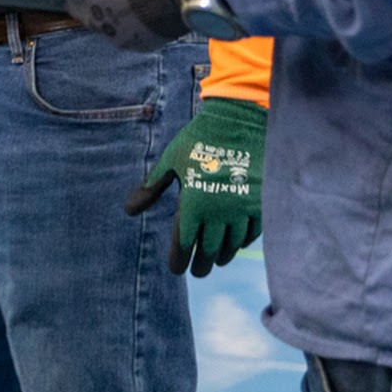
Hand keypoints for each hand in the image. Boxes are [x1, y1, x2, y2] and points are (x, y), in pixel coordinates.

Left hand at [126, 97, 265, 275]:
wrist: (241, 120)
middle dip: (200, 264)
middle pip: (208, 250)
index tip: (176, 269)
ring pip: (231, 245)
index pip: (184, 243)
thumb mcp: (171, 160)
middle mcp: (218, 211)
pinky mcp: (262, 203)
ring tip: (215, 260)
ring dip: (221, 256)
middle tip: (197, 271)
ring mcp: (242, 209)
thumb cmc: (200, 138)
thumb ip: (152, 187)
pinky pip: (251, 233)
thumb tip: (129, 210)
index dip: (179, 259)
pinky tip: (236, 244)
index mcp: (193, 202)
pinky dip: (242, 242)